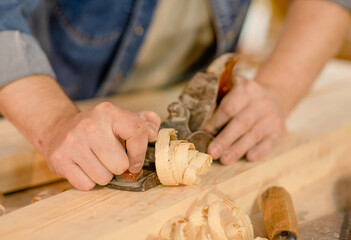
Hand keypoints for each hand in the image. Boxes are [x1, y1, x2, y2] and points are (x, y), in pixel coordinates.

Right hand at [44, 102, 160, 189]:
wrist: (59, 129)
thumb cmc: (96, 128)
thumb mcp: (120, 118)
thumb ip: (143, 122)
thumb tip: (154, 132)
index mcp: (108, 112)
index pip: (137, 133)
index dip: (140, 152)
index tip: (135, 160)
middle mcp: (89, 125)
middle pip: (120, 164)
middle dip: (119, 166)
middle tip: (111, 159)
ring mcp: (73, 143)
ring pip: (104, 178)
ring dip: (104, 175)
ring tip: (97, 162)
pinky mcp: (60, 159)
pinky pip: (87, 185)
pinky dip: (89, 181)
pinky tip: (85, 167)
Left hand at [203, 78, 285, 163]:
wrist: (275, 96)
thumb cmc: (245, 96)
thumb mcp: (235, 85)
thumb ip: (220, 89)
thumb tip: (199, 97)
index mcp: (246, 90)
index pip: (229, 107)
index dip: (216, 121)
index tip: (204, 132)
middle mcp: (261, 103)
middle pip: (240, 123)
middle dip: (225, 139)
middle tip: (212, 152)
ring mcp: (271, 117)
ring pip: (253, 135)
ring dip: (238, 149)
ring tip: (225, 160)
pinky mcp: (279, 130)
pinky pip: (270, 142)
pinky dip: (260, 150)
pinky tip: (249, 158)